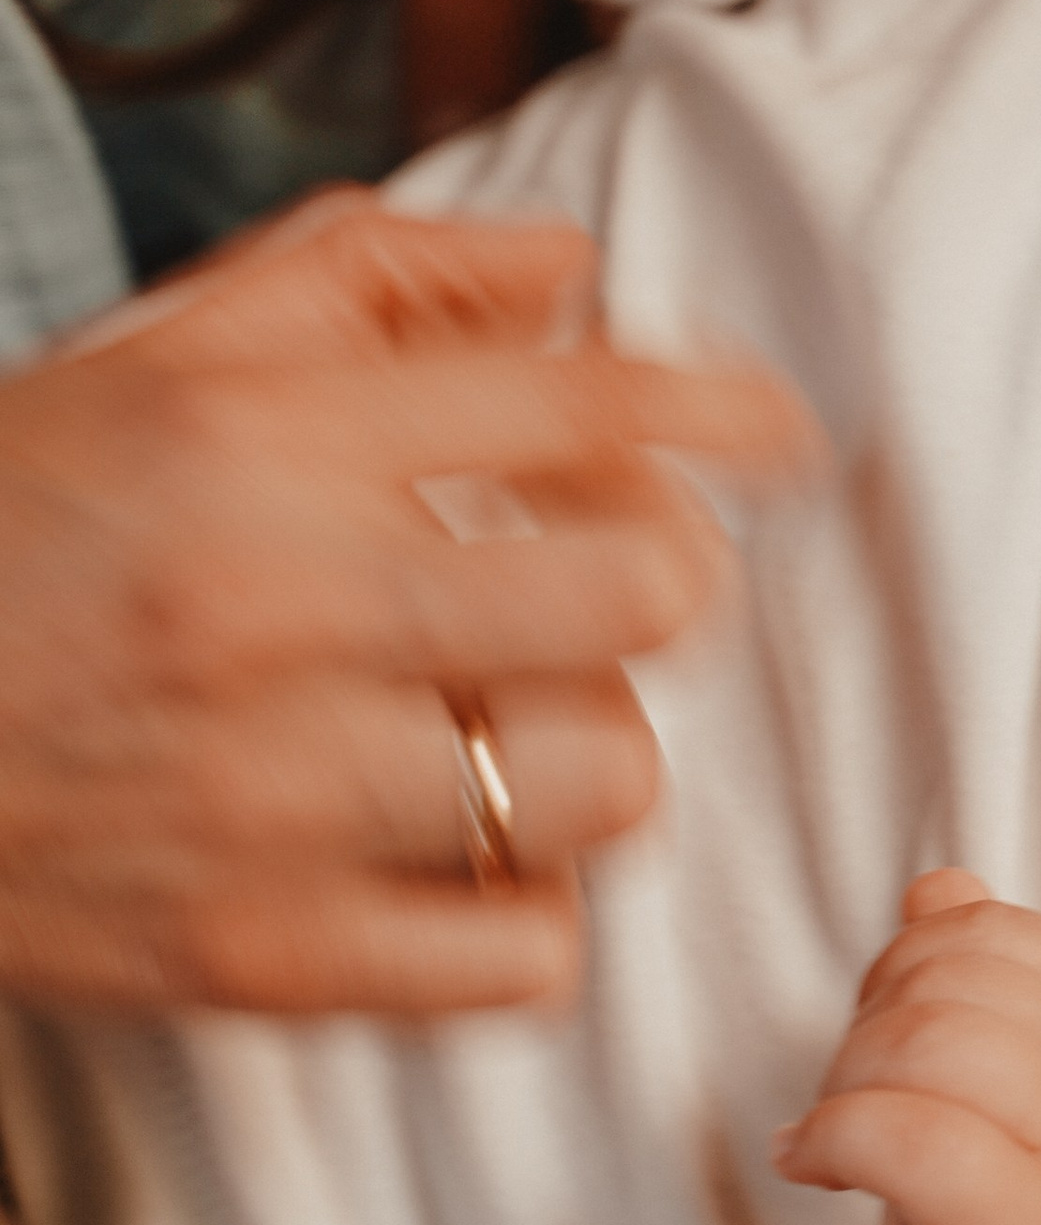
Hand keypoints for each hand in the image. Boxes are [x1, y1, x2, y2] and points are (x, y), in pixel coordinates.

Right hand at [0, 191, 812, 1012]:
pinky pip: (521, 958)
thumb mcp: (157, 352)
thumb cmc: (2, 526)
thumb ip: (372, 278)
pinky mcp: (256, 955)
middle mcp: (291, 604)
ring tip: (521, 722)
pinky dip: (530, 913)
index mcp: (270, 436)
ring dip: (597, 743)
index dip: (722, 407)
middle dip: (658, 572)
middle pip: (641, 589)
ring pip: (604, 777)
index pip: (582, 399)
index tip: (778, 431)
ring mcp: (279, 795)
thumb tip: (564, 266)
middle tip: (608, 575)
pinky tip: (468, 859)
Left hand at [777, 871, 1040, 1224]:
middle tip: (841, 1100)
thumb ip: (983, 1001)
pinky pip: (912, 1138)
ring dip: (845, 1080)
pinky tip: (812, 1173)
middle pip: (962, 978)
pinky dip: (835, 1138)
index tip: (876, 1038)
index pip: (1009, 935)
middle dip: (867, 1020)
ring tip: (830, 1141)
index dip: (912, 963)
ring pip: (936, 1042)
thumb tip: (941, 883)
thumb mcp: (1011, 1117)